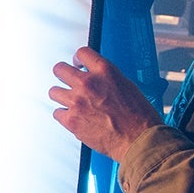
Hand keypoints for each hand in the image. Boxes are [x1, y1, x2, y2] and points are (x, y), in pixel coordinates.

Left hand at [49, 46, 160, 163]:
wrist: (139, 139)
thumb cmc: (139, 117)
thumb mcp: (127, 86)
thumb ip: (107, 79)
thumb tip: (98, 79)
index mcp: (105, 72)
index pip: (82, 53)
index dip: (78, 59)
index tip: (77, 64)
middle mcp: (88, 83)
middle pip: (60, 69)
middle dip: (63, 74)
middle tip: (67, 81)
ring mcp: (76, 101)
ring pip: (54, 91)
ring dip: (62, 96)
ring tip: (71, 102)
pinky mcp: (71, 119)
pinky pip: (57, 113)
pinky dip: (64, 115)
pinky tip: (74, 117)